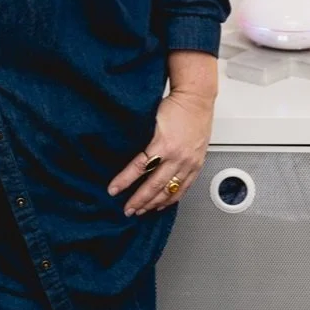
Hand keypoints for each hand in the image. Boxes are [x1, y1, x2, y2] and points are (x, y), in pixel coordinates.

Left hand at [107, 90, 214, 216]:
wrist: (196, 99)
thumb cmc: (175, 105)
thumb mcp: (152, 120)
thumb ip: (144, 139)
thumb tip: (129, 154)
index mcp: (164, 144)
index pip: (139, 167)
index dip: (125, 180)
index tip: (113, 190)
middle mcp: (178, 157)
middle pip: (155, 185)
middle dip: (139, 200)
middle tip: (127, 209)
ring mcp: (189, 163)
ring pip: (170, 190)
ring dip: (154, 203)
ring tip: (141, 211)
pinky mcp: (196, 165)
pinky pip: (184, 187)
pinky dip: (172, 198)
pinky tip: (163, 204)